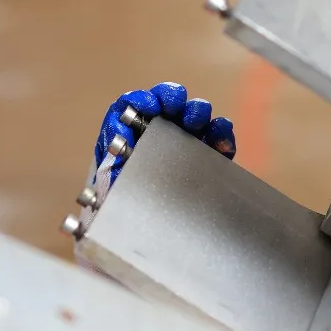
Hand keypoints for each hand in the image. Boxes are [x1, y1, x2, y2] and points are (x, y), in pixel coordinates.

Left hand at [89, 83, 235, 199]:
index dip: (143, 99)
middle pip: (169, 104)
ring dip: (197, 112)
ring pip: (195, 116)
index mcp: (132, 132)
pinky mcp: (208, 158)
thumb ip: (112, 154)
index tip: (150, 105)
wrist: (138, 231)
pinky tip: (221, 142)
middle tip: (176, 107)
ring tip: (196, 122)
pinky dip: (222, 135)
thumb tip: (121, 128)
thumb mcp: (108, 180)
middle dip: (173, 99)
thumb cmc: (120, 204)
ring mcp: (185, 143)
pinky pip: (218, 140)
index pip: (136, 105)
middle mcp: (160, 132)